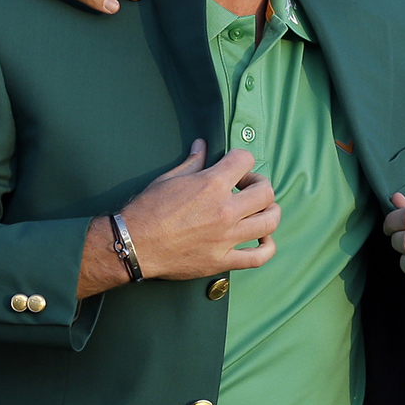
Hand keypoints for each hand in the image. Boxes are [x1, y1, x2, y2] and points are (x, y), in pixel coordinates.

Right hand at [77, 142, 279, 296]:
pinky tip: (262, 239)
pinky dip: (267, 247)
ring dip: (270, 212)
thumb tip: (202, 145)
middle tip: (246, 189)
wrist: (134, 244)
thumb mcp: (169, 179)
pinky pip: (259, 257)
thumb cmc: (148, 209)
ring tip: (259, 211)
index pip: (246, 160)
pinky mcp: (223, 260)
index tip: (234, 169)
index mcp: (211, 185)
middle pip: (266, 191)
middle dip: (259, 185)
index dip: (241, 160)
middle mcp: (225, 210)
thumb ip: (193, 162)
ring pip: (270, 221)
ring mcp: (227, 237)